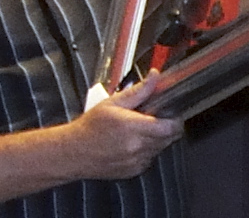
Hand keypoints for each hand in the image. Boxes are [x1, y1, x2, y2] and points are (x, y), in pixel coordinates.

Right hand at [62, 70, 183, 179]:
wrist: (73, 152)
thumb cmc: (90, 127)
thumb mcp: (114, 102)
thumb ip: (139, 91)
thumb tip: (154, 77)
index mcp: (134, 128)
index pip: (171, 128)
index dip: (176, 120)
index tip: (173, 114)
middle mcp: (137, 147)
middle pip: (169, 138)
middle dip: (167, 128)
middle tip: (156, 118)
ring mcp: (136, 161)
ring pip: (160, 149)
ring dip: (157, 139)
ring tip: (140, 130)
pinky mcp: (133, 171)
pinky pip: (149, 159)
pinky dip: (147, 151)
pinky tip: (133, 143)